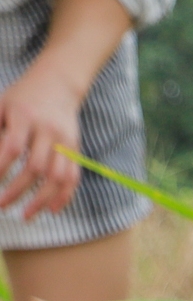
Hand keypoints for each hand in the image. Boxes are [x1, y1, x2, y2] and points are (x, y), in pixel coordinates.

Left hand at [0, 66, 82, 218]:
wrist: (57, 85)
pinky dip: (64, 197)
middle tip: (1, 206)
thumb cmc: (20, 98)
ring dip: (41, 199)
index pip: (13, 148)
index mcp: (25, 117)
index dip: (1, 168)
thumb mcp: (1, 106)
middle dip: (17, 190)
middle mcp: (49, 130)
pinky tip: (51, 210)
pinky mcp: (76, 150)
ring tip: (26, 215)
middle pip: (35, 167)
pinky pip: (73, 178)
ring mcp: (66, 142)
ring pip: (57, 177)